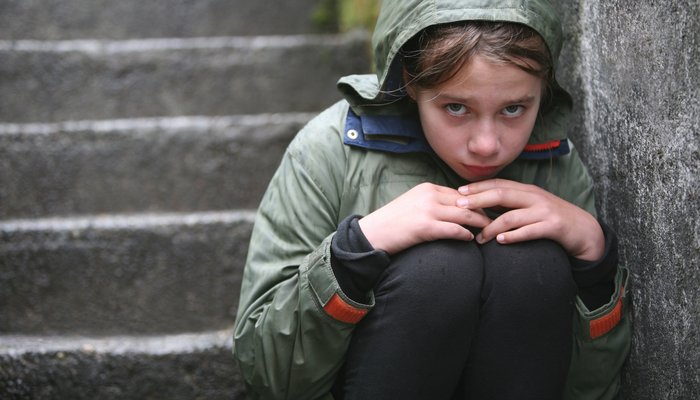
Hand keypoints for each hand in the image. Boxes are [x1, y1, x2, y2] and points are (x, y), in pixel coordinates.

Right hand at [358, 183, 491, 254]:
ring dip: (480, 224)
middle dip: (483, 211)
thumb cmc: (393, 222)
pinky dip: (466, 235)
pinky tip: (471, 239)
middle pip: (466, 202)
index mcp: (427, 188)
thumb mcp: (413, 204)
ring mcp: (427, 211)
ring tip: (488, 231)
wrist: (372, 233)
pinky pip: (454, 230)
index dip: (476, 202)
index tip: (489, 209)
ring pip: (464, 215)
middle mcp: (429, 196)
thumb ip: (433, 202)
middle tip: (496, 220)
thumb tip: (454, 209)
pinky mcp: (425, 227)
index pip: (460, 193)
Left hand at [456, 179, 604, 260]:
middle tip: (459, 207)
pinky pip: (529, 230)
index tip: (458, 192)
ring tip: (479, 237)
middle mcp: (534, 197)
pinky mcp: (554, 226)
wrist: (585, 231)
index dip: (477, 188)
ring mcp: (544, 211)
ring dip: (492, 227)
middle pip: (501, 195)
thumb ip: (509, 205)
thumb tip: (480, 206)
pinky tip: (500, 241)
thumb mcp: (530, 208)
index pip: (498, 185)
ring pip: (512, 216)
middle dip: (478, 200)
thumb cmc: (552, 220)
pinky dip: (513, 236)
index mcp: (527, 191)